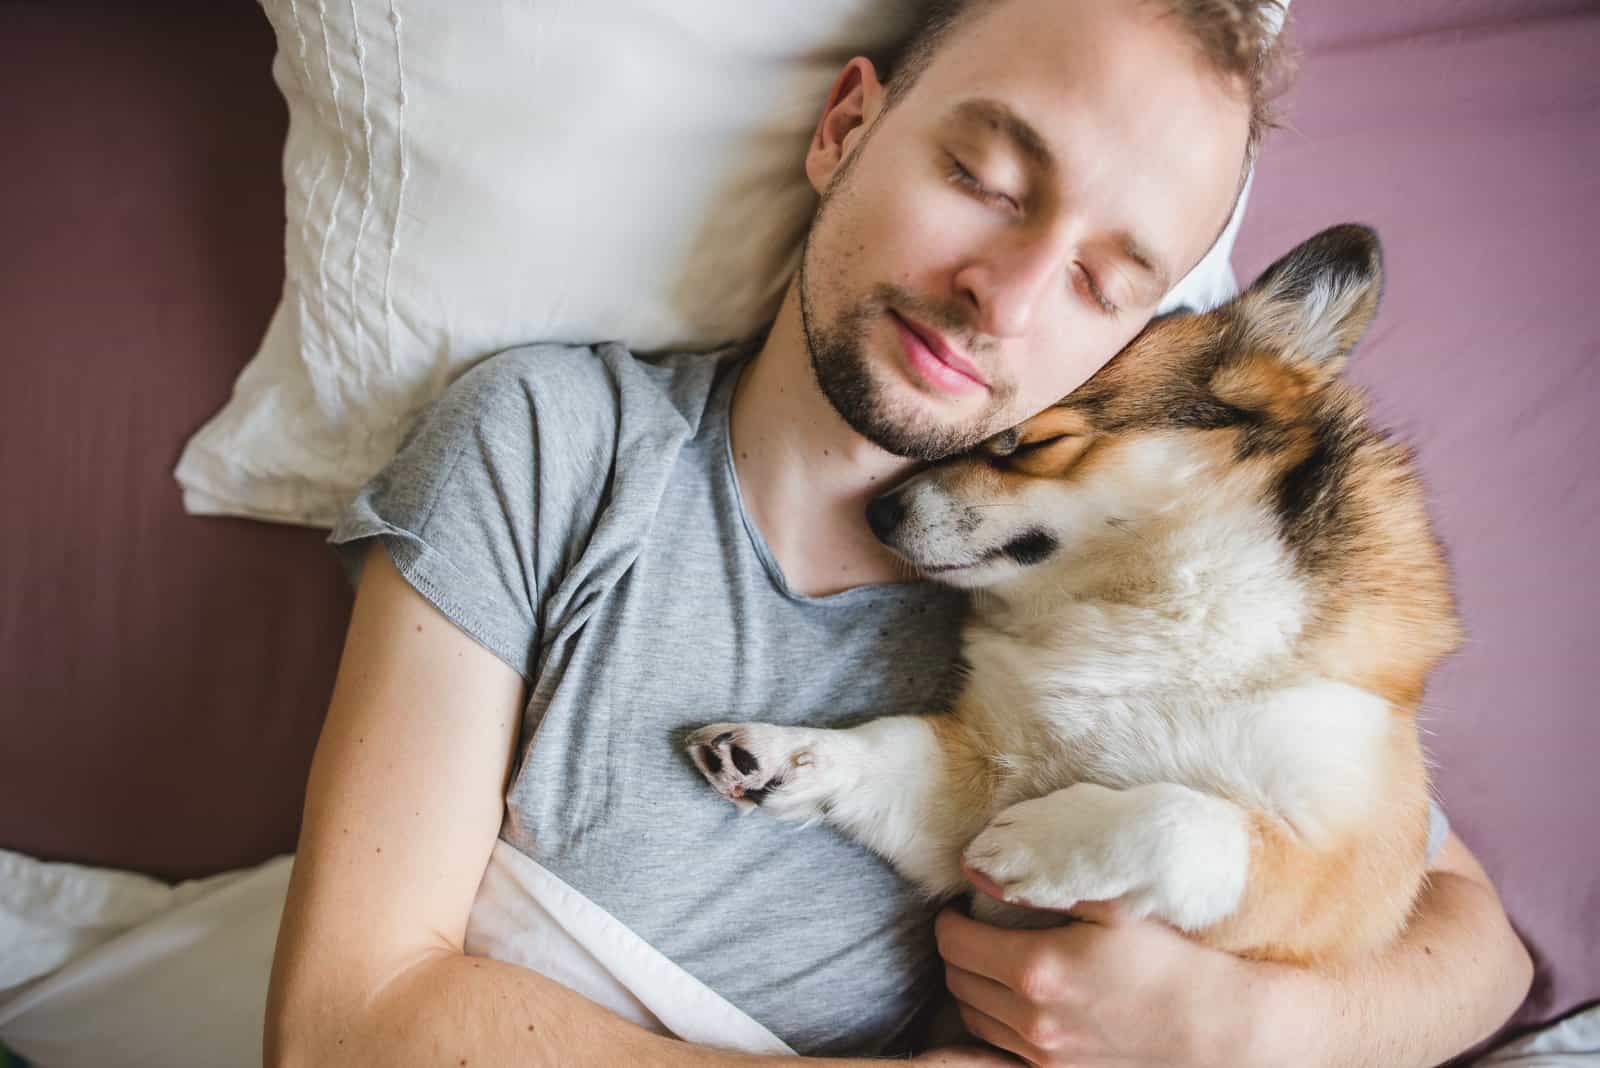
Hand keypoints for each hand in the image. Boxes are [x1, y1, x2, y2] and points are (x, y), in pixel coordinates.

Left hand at [934, 875, 1272, 1067]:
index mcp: (1036, 970)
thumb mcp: (1111, 905)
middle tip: (977, 928)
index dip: (951, 918)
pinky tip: (1017, 1000)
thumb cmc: (1167, 958)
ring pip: (972, 1018)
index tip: (965, 906)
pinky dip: (996, 1021)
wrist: (1215, 1028)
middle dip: (959, 949)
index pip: (953, 942)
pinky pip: (999, 1048)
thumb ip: (1042, 882)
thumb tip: (979, 870)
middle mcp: (1031, 1020)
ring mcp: (1042, 1055)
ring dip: (974, 986)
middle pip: (956, 980)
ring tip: (996, 961)